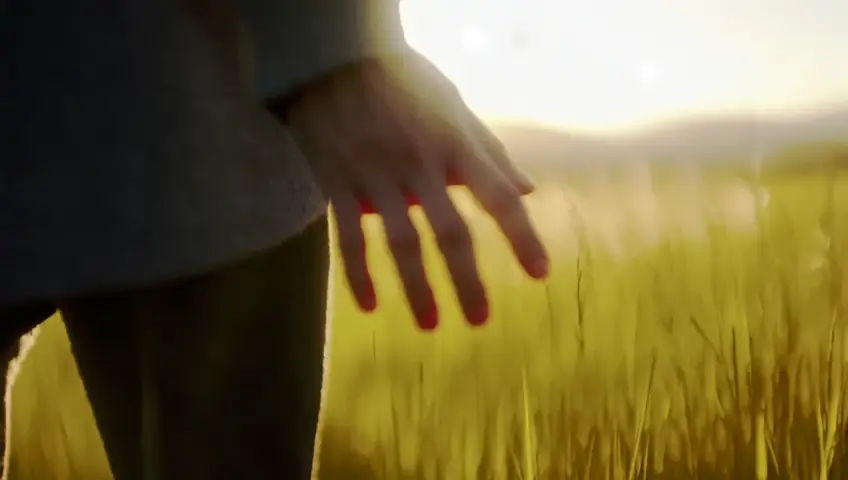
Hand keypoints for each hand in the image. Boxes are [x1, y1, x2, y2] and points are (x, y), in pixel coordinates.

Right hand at [285, 53, 548, 329]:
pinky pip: (348, 238)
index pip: (498, 197)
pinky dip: (358, 273)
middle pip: (450, 233)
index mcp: (454, 144)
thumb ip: (490, 151)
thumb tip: (529, 190)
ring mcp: (376, 176)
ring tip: (430, 325)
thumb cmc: (403, 81)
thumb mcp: (454, 105)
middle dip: (467, 280)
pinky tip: (369, 306)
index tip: (539, 273)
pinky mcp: (338, 183)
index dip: (522, 236)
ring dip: (417, 289)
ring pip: (400, 243)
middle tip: (480, 320)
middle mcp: (419, 164)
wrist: (333, 58)